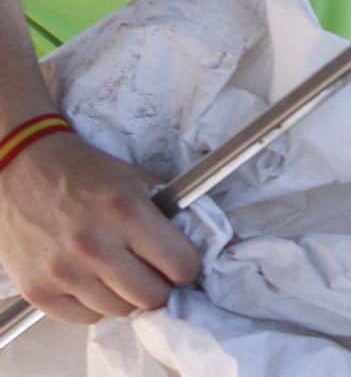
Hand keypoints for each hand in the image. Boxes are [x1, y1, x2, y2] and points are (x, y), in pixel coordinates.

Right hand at [0, 132, 200, 322]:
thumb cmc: (85, 173)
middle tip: (154, 273)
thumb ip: (165, 213)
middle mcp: (95, 247)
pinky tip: (92, 281)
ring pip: (119, 311)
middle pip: (151, 297)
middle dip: (161, 286)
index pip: (180, 265)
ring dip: (126, 297)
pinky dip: (94, 305)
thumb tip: (192, 244)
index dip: (187, 267)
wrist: (22, 169)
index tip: (182, 264)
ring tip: (120, 274)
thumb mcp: (135, 180)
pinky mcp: (37, 291)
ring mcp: (63, 272)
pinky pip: (84, 318)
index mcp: (127, 213)